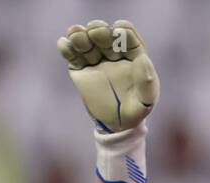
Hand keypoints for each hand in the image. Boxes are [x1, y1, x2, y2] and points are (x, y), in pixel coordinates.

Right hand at [57, 19, 158, 133]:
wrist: (116, 125)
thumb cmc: (135, 111)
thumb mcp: (146, 100)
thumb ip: (147, 82)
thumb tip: (143, 59)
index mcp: (133, 56)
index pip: (128, 39)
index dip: (124, 32)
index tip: (118, 30)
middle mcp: (114, 54)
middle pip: (106, 37)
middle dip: (100, 32)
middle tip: (95, 31)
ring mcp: (96, 61)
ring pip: (88, 44)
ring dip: (81, 36)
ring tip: (75, 33)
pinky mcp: (81, 70)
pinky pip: (73, 58)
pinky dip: (67, 49)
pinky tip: (63, 43)